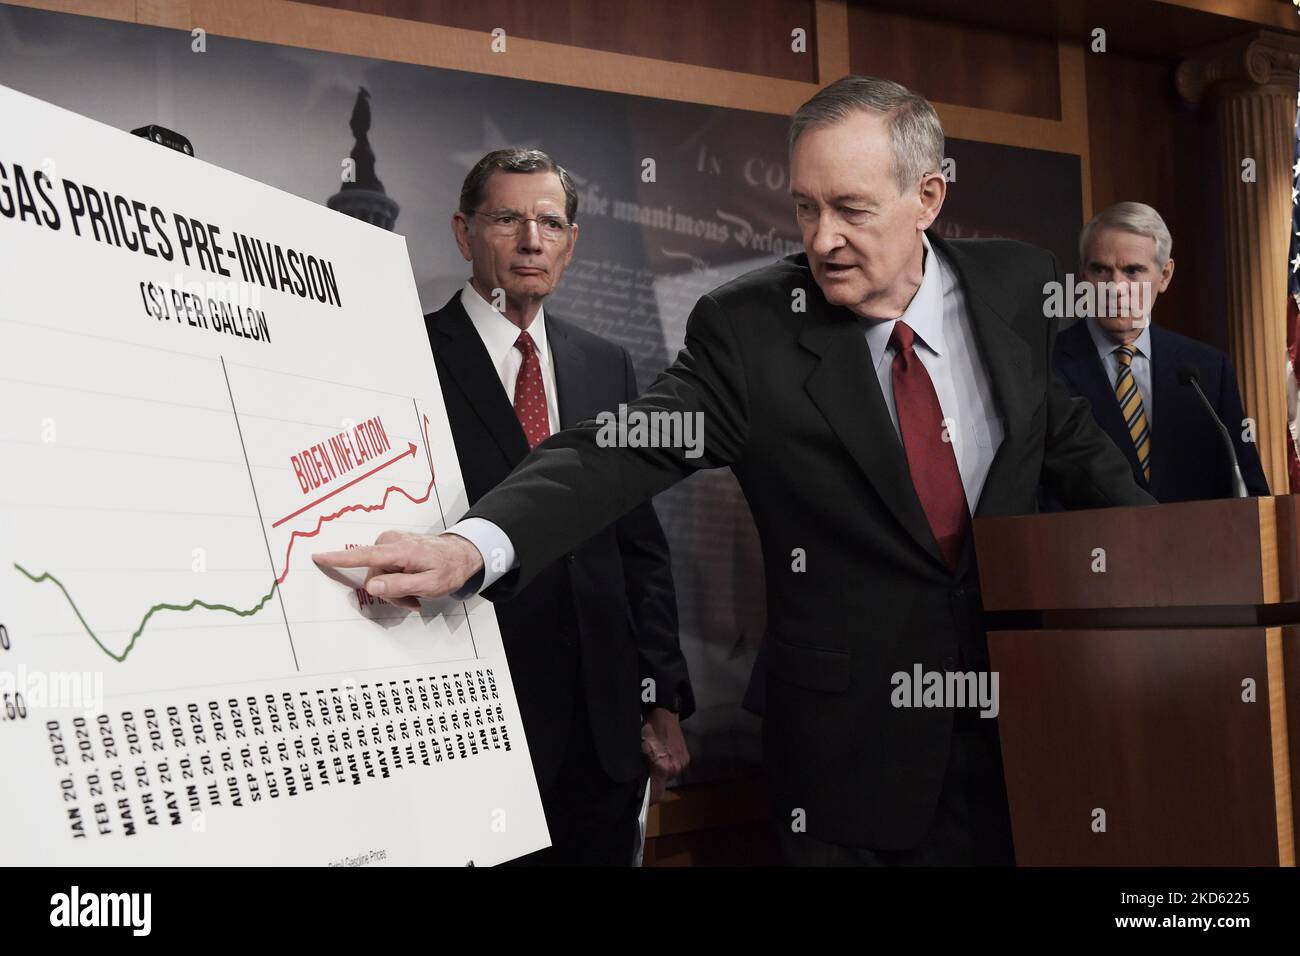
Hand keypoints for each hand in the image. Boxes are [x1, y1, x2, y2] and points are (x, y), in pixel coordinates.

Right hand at [312, 531, 483, 608]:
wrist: (461, 554)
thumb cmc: (449, 569)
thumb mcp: (430, 585)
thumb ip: (400, 586)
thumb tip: (371, 586)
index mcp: (401, 551)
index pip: (365, 556)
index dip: (340, 559)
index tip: (318, 556)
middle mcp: (392, 542)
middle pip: (374, 575)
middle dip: (389, 592)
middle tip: (411, 601)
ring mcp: (391, 543)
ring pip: (378, 575)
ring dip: (393, 588)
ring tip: (414, 593)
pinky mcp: (391, 546)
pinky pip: (384, 569)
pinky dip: (395, 581)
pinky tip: (411, 586)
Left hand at [640, 706, 688, 803]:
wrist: (665, 714)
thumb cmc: (648, 729)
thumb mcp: (638, 749)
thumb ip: (638, 769)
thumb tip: (636, 785)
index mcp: (662, 768)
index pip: (655, 795)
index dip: (647, 799)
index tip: (639, 796)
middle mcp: (675, 769)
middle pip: (661, 786)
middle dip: (652, 782)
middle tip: (643, 773)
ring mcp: (682, 764)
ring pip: (668, 777)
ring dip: (660, 773)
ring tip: (653, 761)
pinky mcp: (686, 758)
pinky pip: (674, 768)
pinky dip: (667, 765)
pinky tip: (662, 755)